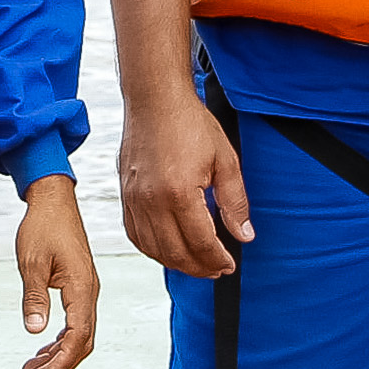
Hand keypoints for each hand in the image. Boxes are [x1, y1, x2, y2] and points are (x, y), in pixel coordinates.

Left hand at [11, 173, 101, 368]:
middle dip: (59, 365)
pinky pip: (74, 321)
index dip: (60, 362)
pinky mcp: (79, 286)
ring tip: (33, 367)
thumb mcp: (32, 263)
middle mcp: (89, 292)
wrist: (53, 201)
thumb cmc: (44, 225)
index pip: (77, 337)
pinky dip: (59, 338)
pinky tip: (43, 345)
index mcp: (82, 288)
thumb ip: (34, 298)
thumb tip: (35, 330)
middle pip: (82, 342)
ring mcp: (86, 290)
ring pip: (78, 334)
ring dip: (58, 353)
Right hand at [117, 94, 248, 279]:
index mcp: (179, 192)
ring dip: (176, 262)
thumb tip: (244, 234)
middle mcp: (151, 200)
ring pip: (153, 249)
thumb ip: (234, 202)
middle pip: (175, 253)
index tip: (229, 264)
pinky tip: (168, 247)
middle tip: (216, 269)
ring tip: (195, 262)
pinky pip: (135, 234)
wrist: (155, 99)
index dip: (217, 260)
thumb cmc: (189, 122)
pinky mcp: (124, 194)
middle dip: (199, 268)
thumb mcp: (225, 160)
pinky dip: (152, 248)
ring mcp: (134, 199)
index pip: (200, 244)